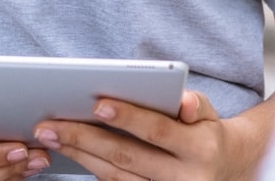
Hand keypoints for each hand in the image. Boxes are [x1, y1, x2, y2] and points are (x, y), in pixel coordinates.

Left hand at [35, 89, 244, 180]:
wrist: (224, 171)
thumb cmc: (206, 131)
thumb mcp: (208, 114)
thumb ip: (195, 104)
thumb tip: (185, 103)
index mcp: (199, 149)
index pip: (157, 131)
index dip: (128, 117)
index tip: (97, 104)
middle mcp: (184, 180)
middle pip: (127, 157)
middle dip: (85, 139)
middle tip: (50, 124)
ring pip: (115, 177)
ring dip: (79, 156)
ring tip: (50, 137)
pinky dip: (91, 169)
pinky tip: (71, 152)